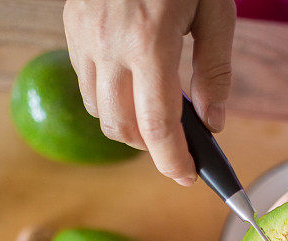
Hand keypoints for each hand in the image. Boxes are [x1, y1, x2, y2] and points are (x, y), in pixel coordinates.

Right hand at [63, 0, 235, 184]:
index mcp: (149, 42)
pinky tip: (131, 86)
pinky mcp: (71, 26)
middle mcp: (108, 45)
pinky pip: (86, 83)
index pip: (158, 127)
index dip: (174, 162)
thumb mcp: (215, 10)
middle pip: (123, 129)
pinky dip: (109, 99)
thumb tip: (214, 122)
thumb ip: (216, 70)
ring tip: (154, 116)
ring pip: (99, 112)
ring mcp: (83, 36)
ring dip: (128, 126)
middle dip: (152, 149)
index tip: (188, 177)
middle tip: (177, 147)